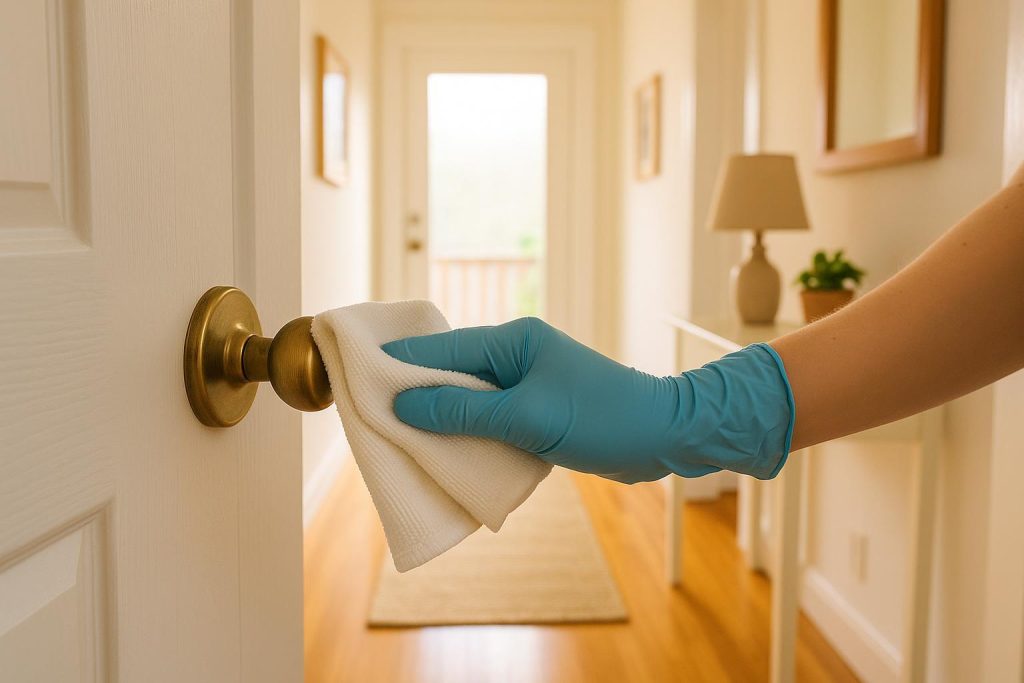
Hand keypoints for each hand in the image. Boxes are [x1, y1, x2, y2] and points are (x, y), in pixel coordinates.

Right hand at [382, 317, 792, 483]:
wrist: (663, 436)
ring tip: (399, 437)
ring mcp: (527, 383)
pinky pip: (489, 418)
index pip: (442, 350)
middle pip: (450, 373)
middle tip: (371, 414)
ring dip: (440, 418)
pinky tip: (445, 451)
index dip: (399, 366)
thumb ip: (463, 412)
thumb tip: (403, 406)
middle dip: (415, 394)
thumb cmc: (601, 418)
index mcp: (513, 341)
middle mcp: (516, 355)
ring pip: (468, 398)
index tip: (356, 376)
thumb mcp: (527, 418)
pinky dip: (467, 433)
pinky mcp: (537, 410)